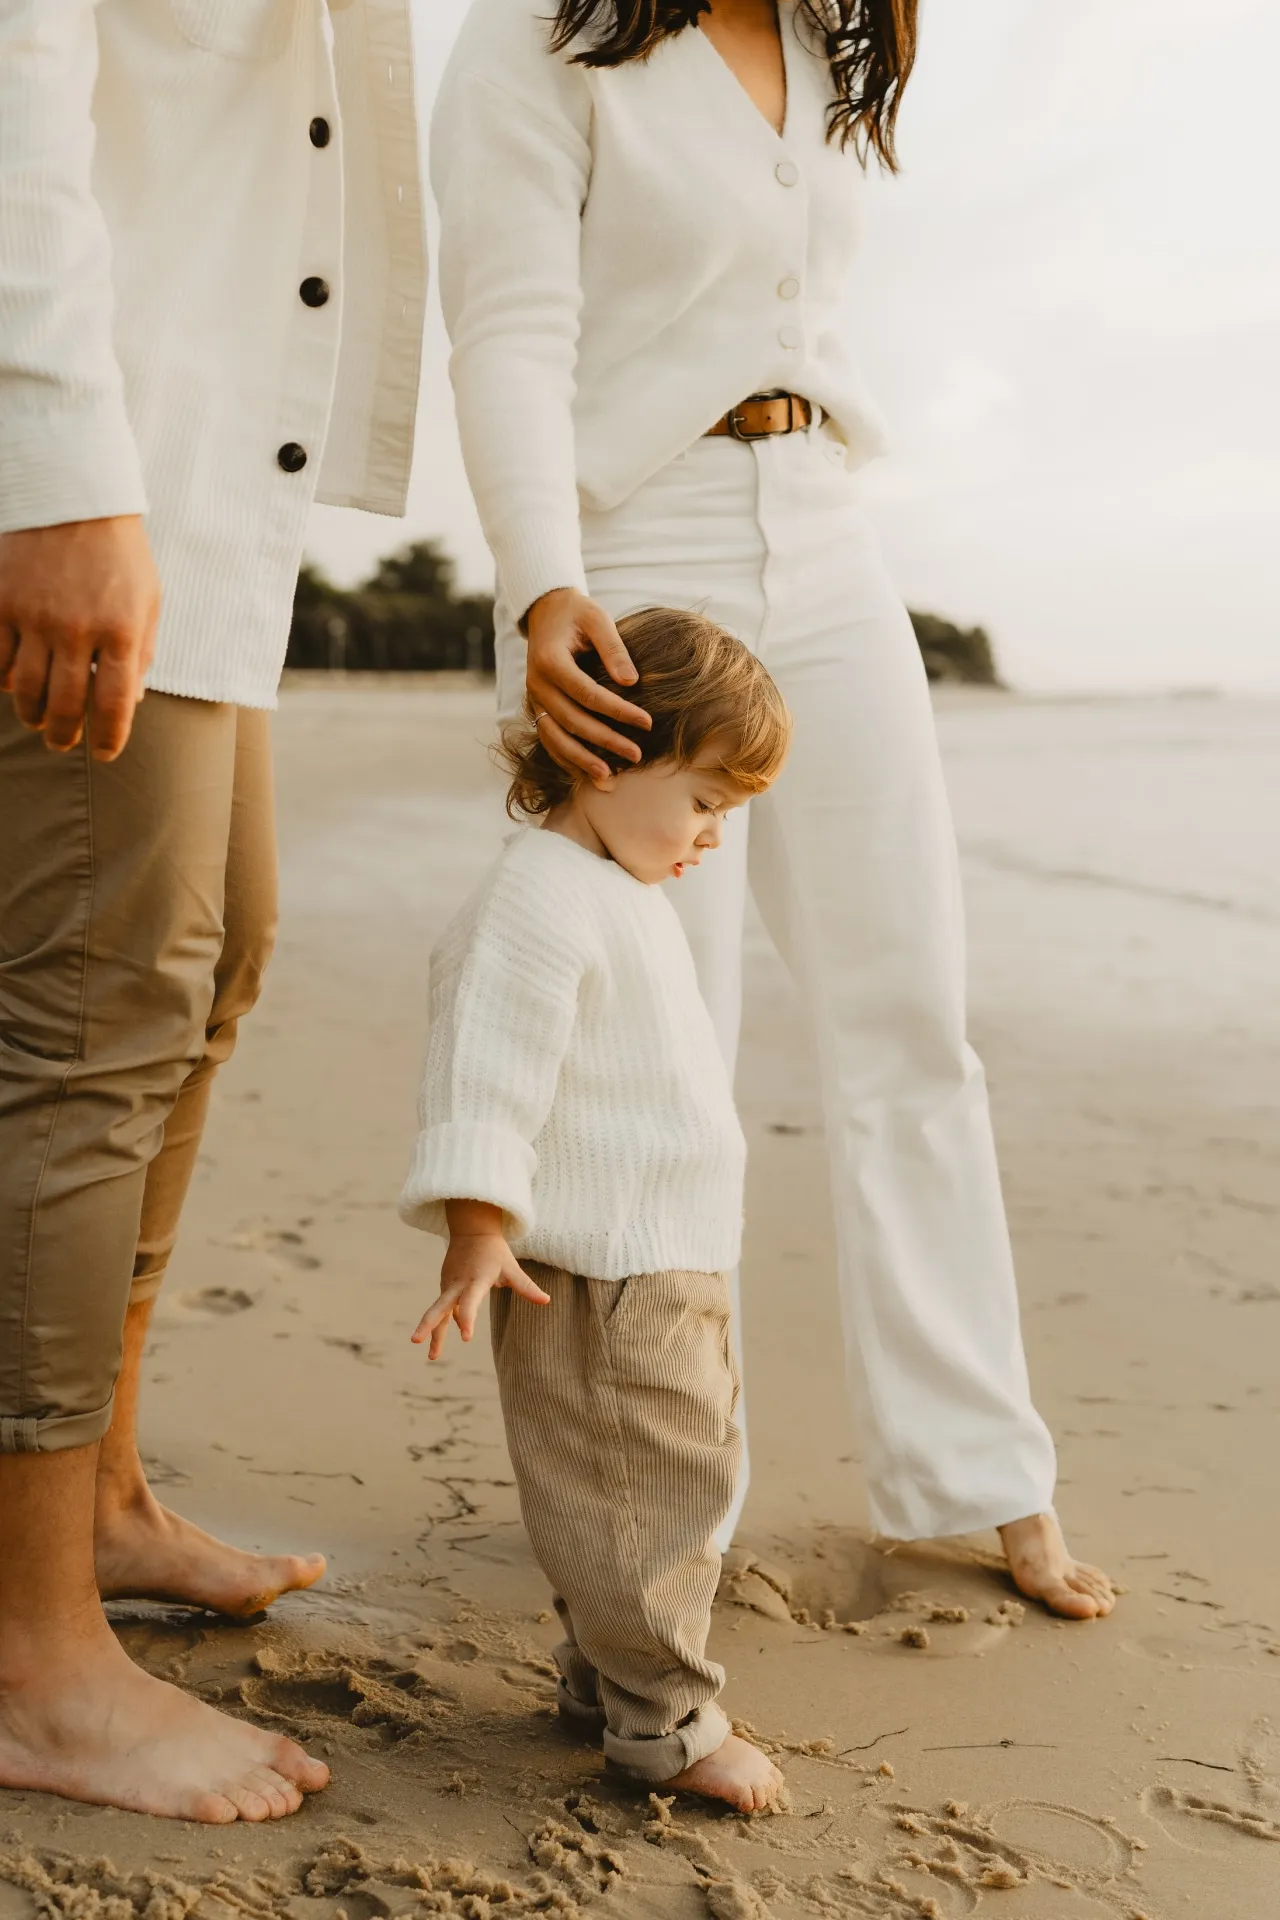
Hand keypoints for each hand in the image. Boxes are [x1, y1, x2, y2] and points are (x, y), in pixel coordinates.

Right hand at [0, 516, 160, 759]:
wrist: (72, 496)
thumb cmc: (118, 554)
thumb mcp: (148, 600)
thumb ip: (141, 652)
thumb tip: (130, 702)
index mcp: (121, 631)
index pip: (113, 705)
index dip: (108, 738)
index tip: (104, 752)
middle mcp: (76, 629)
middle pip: (63, 705)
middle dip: (62, 735)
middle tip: (61, 742)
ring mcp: (34, 616)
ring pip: (25, 689)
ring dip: (30, 713)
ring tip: (37, 718)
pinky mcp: (1, 601)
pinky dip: (4, 678)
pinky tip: (13, 681)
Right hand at [411, 1202, 550, 1359]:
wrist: (472, 1230)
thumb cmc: (495, 1252)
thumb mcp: (512, 1268)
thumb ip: (527, 1287)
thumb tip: (547, 1301)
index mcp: (475, 1281)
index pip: (469, 1303)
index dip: (467, 1319)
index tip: (466, 1338)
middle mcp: (457, 1284)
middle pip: (439, 1307)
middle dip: (428, 1325)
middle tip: (415, 1342)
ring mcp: (448, 1285)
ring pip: (437, 1311)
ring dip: (431, 1331)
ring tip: (431, 1356)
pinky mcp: (444, 1285)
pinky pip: (441, 1307)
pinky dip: (437, 1322)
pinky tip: (436, 1338)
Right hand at [525, 587, 650, 785]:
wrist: (546, 612)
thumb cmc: (577, 613)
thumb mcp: (598, 619)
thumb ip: (614, 649)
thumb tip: (632, 682)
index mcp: (550, 661)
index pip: (588, 694)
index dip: (618, 711)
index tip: (647, 722)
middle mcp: (537, 684)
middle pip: (573, 721)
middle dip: (605, 741)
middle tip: (636, 755)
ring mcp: (534, 699)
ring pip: (556, 738)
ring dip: (581, 761)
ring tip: (609, 779)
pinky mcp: (537, 707)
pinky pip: (549, 740)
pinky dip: (567, 760)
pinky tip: (588, 776)